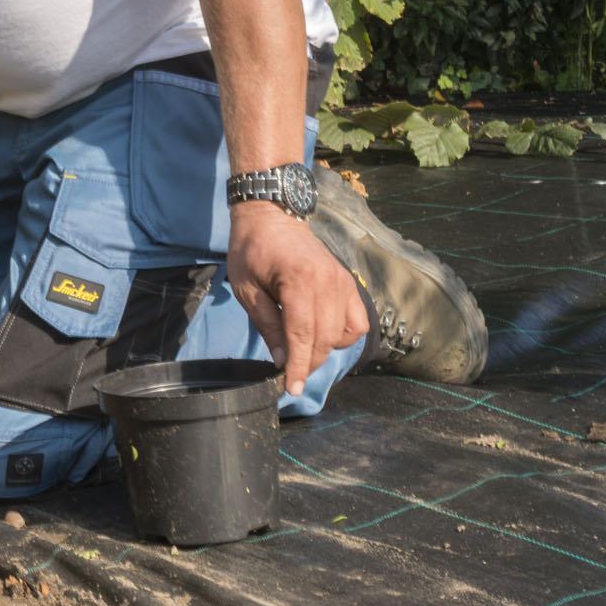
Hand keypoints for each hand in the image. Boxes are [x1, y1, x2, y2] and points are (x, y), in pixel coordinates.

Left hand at [226, 202, 367, 395]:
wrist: (271, 215)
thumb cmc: (251, 250)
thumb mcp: (248, 289)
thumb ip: (268, 325)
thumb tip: (282, 361)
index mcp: (299, 280)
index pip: (303, 334)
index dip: (297, 366)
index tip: (291, 389)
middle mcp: (329, 282)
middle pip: (324, 339)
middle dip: (307, 363)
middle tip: (288, 374)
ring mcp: (343, 282)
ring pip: (343, 334)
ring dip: (324, 350)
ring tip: (302, 351)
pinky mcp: (349, 283)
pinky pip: (357, 321)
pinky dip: (343, 335)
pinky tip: (323, 335)